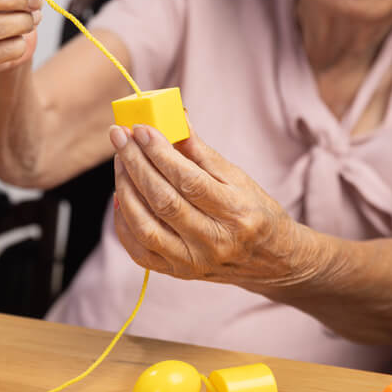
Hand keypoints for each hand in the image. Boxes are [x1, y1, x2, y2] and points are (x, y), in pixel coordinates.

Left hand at [109, 124, 309, 286]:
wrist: (270, 261)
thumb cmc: (254, 211)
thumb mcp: (238, 178)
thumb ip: (201, 152)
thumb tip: (173, 119)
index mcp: (236, 214)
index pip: (189, 181)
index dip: (161, 153)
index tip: (141, 129)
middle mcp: (214, 242)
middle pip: (164, 201)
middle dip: (136, 164)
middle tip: (120, 137)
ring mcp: (193, 262)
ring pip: (145, 227)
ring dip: (125, 189)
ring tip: (120, 161)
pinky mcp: (177, 273)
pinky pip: (138, 249)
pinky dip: (123, 221)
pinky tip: (121, 195)